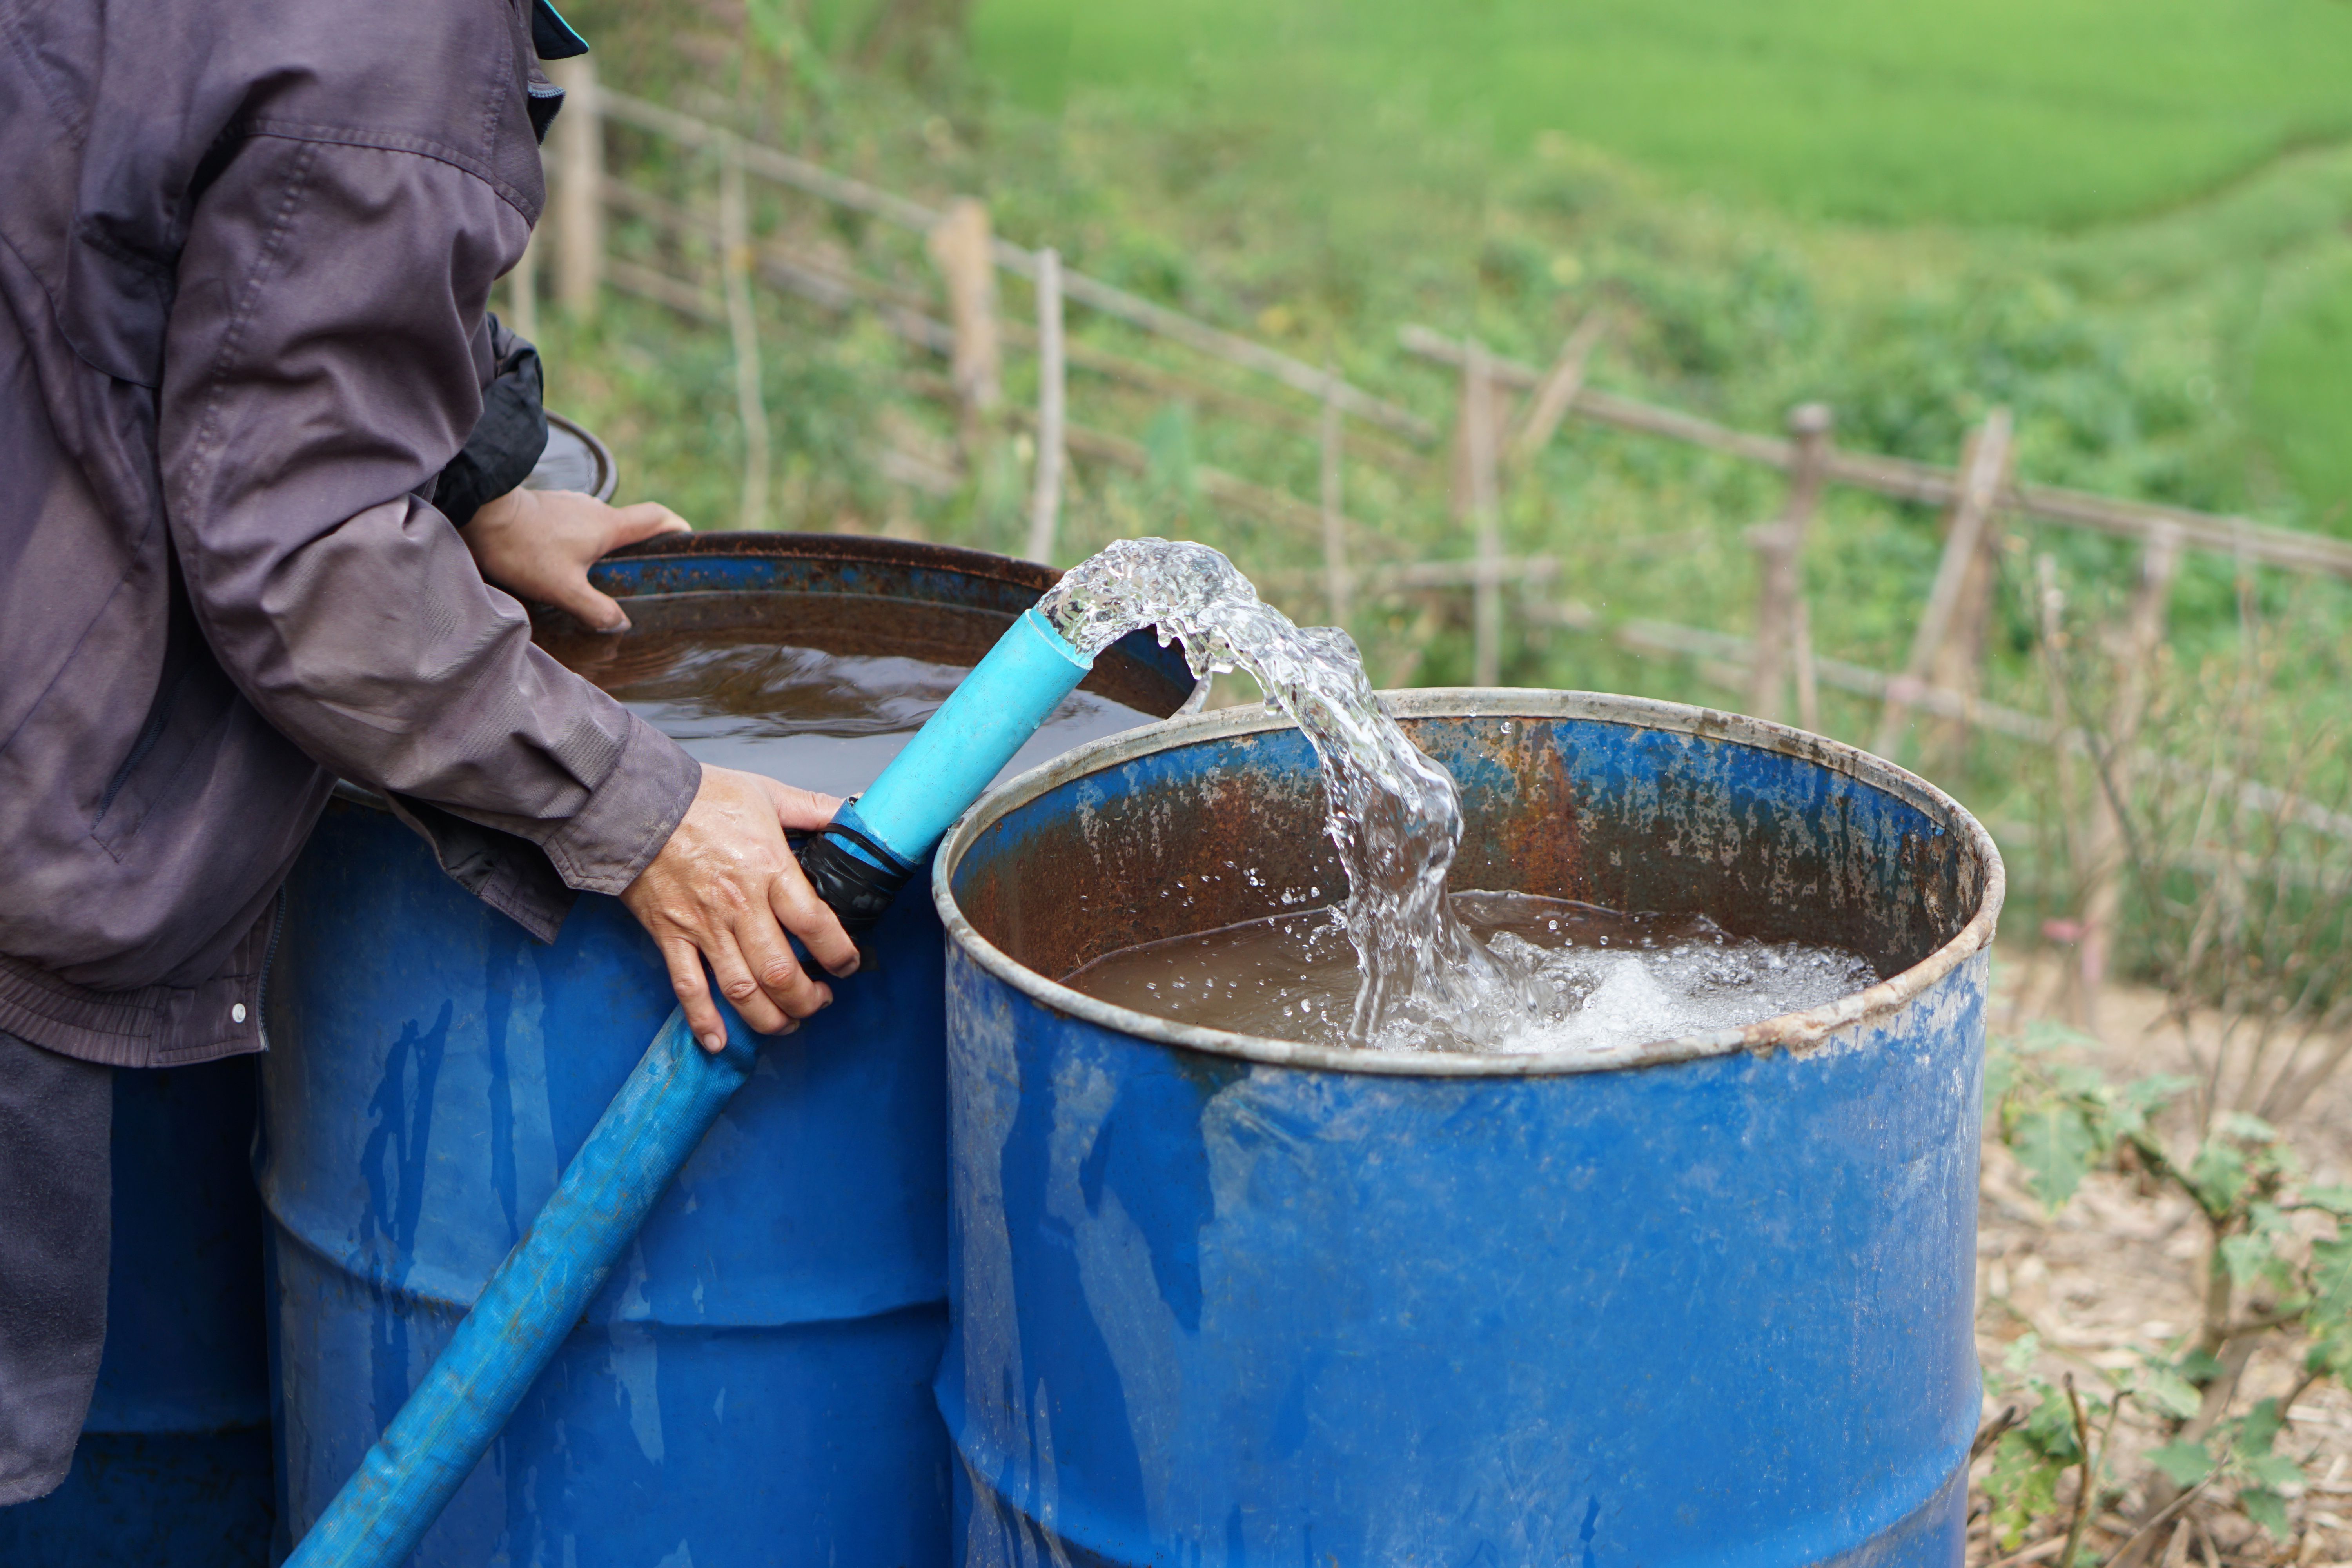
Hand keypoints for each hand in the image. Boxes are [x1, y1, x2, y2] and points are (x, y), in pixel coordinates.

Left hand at [463, 487, 689, 630]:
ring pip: (600, 528)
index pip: (658, 517)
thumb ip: (596, 610)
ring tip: (596, 580)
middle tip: (637, 581)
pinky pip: (576, 527)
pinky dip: (580, 545)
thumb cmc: (523, 547)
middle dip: (638, 552)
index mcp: (609, 526)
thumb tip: (620, 624)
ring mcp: (571, 506)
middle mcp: (595, 510)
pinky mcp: (549, 508)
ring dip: (604, 551)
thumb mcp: (563, 588)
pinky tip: (564, 567)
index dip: (677, 528)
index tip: (686, 544)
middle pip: (630, 527)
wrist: (479, 511)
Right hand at [621, 768, 860, 1052]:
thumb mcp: (767, 793)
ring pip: (740, 990)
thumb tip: (856, 813)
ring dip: (768, 1018)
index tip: (848, 964)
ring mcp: (702, 925)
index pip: (815, 925)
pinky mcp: (670, 935)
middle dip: (807, 1000)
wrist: (634, 800)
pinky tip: (718, 1042)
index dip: (840, 954)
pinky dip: (703, 1020)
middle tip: (820, 1000)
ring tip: (787, 1024)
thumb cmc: (702, 796)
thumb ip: (814, 810)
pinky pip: (687, 988)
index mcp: (769, 869)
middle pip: (781, 973)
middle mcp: (739, 905)